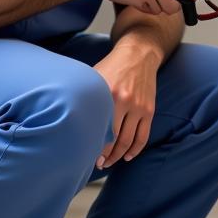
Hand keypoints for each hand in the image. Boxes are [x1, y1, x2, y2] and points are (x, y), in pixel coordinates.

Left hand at [92, 44, 159, 167]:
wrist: (138, 55)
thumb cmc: (112, 66)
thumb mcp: (94, 76)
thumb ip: (86, 96)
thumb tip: (68, 117)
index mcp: (108, 94)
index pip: (99, 128)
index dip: (92, 146)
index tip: (86, 155)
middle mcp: (125, 102)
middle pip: (113, 138)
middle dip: (105, 155)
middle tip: (98, 163)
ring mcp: (139, 107)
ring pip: (128, 141)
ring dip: (118, 155)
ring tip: (110, 162)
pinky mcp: (149, 110)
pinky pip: (144, 136)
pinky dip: (136, 150)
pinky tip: (128, 156)